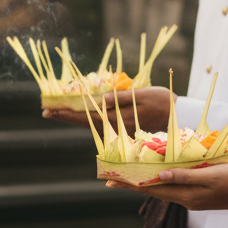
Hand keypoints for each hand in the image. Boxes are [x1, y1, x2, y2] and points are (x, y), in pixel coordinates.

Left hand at [44, 86, 174, 136]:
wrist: (181, 118)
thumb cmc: (165, 104)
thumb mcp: (144, 96)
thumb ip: (121, 99)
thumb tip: (99, 100)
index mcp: (119, 119)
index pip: (87, 117)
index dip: (67, 114)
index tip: (49, 110)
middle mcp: (117, 128)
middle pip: (85, 122)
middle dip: (65, 117)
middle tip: (45, 112)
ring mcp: (120, 130)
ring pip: (92, 124)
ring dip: (74, 118)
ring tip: (58, 113)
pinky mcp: (125, 128)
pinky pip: (101, 124)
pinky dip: (88, 119)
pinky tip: (82, 115)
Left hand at [106, 163, 227, 212]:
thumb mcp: (211, 176)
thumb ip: (186, 176)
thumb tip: (159, 176)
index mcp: (187, 196)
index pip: (152, 189)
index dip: (131, 184)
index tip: (110, 179)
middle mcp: (187, 199)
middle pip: (154, 191)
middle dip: (132, 184)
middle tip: (110, 179)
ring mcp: (194, 198)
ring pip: (164, 190)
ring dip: (146, 183)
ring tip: (130, 177)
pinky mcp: (201, 194)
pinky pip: (175, 187)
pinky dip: (162, 181)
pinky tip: (159, 176)